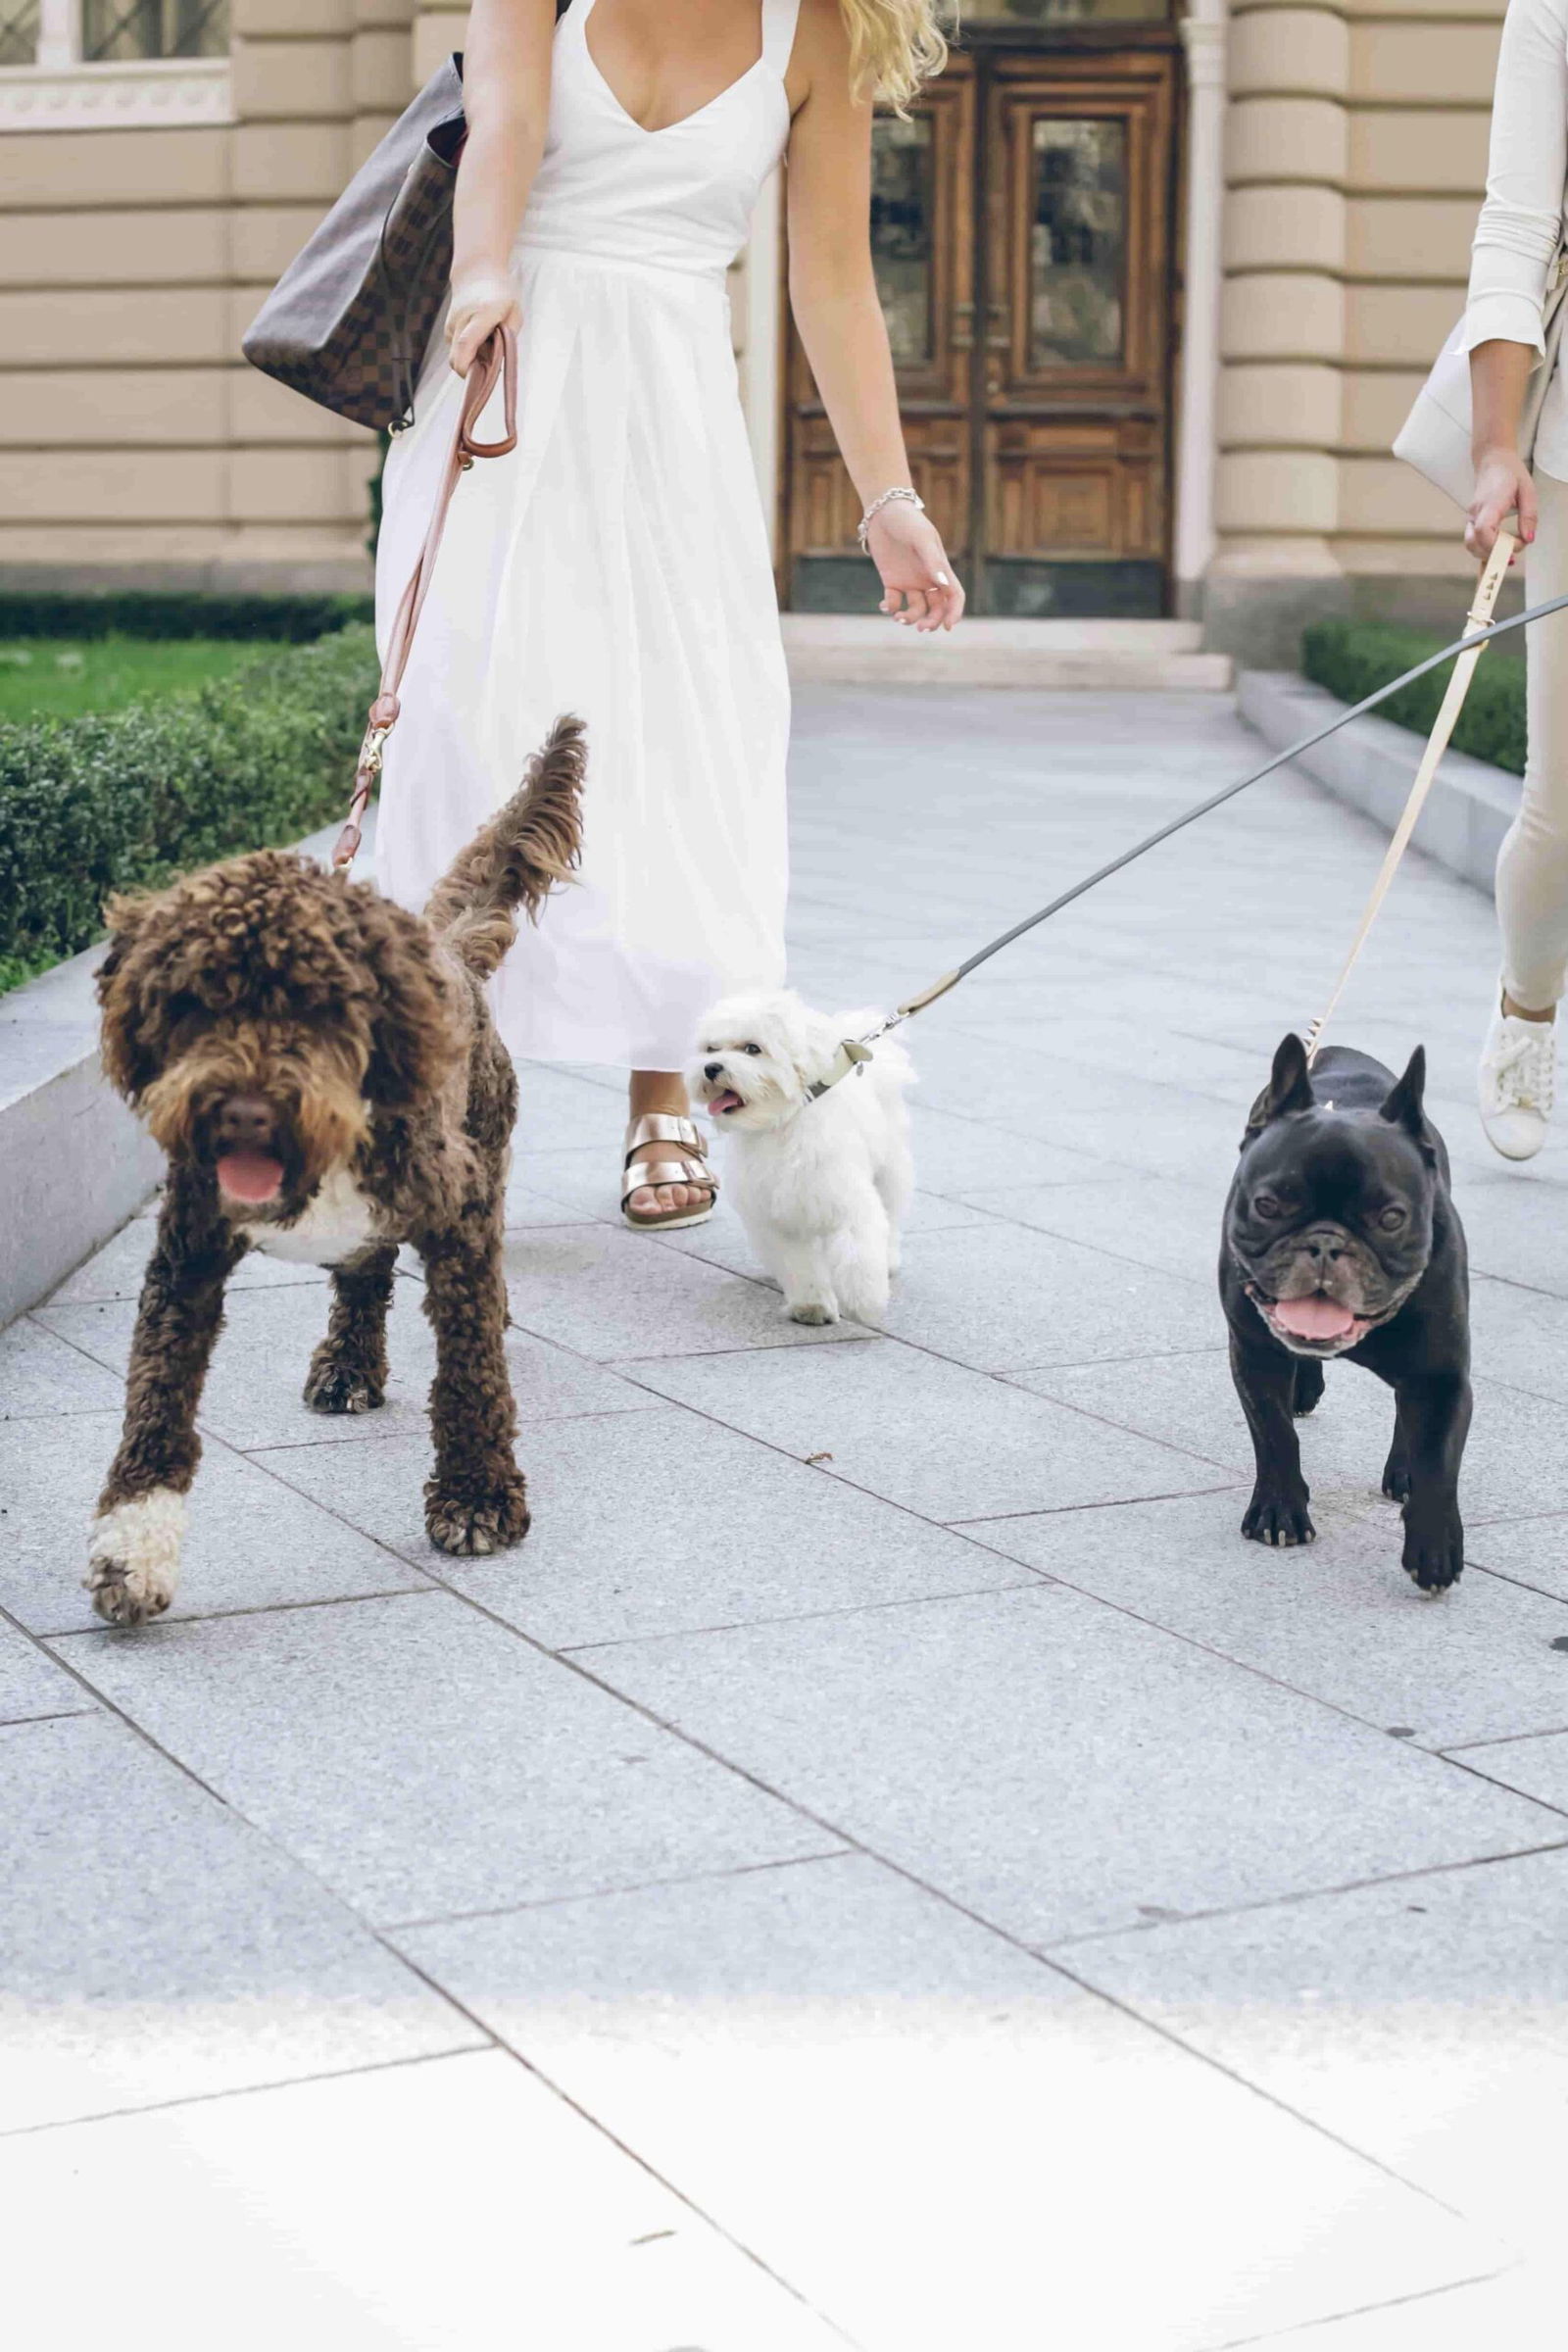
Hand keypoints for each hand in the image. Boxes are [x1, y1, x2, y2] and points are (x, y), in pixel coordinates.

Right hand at [447, 278, 520, 378]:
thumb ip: (508, 339)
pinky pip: (456, 351)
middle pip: (456, 358)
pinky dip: (467, 354)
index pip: (466, 343)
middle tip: (490, 365)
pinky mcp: (447, 330)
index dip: (467, 366)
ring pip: (456, 358)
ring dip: (471, 361)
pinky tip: (478, 342)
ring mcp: (451, 325)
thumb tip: (496, 365)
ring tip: (486, 347)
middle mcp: (462, 319)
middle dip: (472, 371)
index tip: (476, 378)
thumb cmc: (501, 294)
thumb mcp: (514, 313)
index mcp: (482, 314)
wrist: (476, 273)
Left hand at [867, 502, 965, 630]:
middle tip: (921, 628)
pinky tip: (884, 606)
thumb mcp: (922, 539)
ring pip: (916, 609)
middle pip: (936, 608)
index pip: (954, 596)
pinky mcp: (892, 581)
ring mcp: (910, 581)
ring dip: (909, 618)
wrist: (883, 511)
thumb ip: (933, 561)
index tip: (948, 626)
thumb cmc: (908, 521)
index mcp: (941, 569)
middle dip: (931, 621)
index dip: (954, 612)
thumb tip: (942, 584)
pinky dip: (890, 608)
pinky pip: (894, 602)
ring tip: (898, 617)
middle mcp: (928, 578)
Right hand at [1466, 446, 1535, 560]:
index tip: (1519, 542)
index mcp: (1490, 503)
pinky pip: (1474, 542)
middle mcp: (1475, 512)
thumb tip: (1529, 539)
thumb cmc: (1511, 474)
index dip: (1499, 545)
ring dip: (1489, 554)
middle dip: (1495, 554)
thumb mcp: (1528, 491)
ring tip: (1510, 551)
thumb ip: (1529, 516)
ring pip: (1472, 546)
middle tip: (1515, 551)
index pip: (1483, 531)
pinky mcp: (1472, 522)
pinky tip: (1498, 558)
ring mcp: (1471, 518)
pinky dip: (1485, 553)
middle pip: (1474, 544)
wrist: (1492, 461)